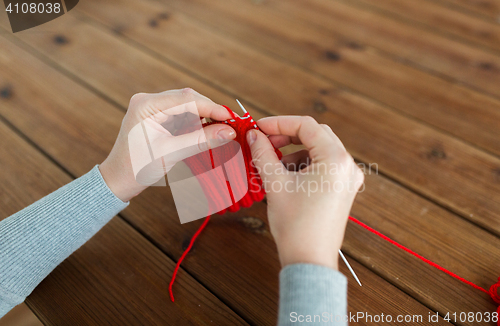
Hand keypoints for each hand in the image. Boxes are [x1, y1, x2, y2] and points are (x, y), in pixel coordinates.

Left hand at [99, 88, 235, 201]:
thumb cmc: (138, 168)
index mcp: (146, 105)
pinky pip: (183, 114)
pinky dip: (197, 123)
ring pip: (188, 106)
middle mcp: (149, 101)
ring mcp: (154, 108)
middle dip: (210, 111)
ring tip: (222, 130)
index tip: (231, 118)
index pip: (186, 99)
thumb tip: (230, 131)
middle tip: (230, 125)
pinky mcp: (159, 117)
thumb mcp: (171, 153)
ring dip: (205, 117)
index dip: (211, 107)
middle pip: (189, 99)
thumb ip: (201, 140)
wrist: (118, 180)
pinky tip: (208, 132)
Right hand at [246, 116, 363, 269]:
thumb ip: (264, 153)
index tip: (258, 128)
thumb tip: (254, 135)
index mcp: (335, 160)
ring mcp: (348, 178)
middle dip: (287, 136)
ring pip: (319, 150)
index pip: (306, 126)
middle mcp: (347, 166)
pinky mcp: (343, 189)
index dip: (279, 123)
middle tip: (264, 142)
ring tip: (272, 164)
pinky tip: (286, 176)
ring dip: (294, 152)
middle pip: (316, 135)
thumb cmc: (295, 225)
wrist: (309, 260)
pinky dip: (304, 165)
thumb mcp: (275, 183)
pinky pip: (323, 166)